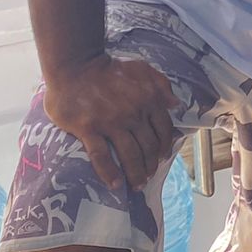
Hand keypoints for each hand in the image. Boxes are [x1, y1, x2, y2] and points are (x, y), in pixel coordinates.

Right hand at [42, 53, 177, 190]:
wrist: (76, 65)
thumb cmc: (109, 68)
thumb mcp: (143, 69)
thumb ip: (162, 86)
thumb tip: (175, 105)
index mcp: (149, 100)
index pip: (163, 129)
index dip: (165, 146)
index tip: (163, 157)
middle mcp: (133, 113)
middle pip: (148, 146)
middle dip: (151, 164)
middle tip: (149, 176)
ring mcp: (111, 122)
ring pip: (129, 154)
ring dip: (136, 173)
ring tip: (137, 185)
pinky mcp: (89, 129)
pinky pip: (101, 156)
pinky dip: (110, 172)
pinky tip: (115, 184)